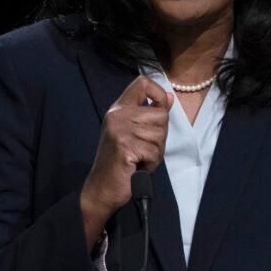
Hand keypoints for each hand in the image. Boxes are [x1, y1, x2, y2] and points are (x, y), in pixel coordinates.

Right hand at [80, 75, 173, 245]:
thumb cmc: (121, 162)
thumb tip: (168, 97)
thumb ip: (150, 115)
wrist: (102, 187)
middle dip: (161, 136)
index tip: (160, 108)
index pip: (143, 82)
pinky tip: (137, 166)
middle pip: (160, 114)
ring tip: (140, 158)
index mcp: (119, 109)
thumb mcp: (135, 133)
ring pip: (160, 134)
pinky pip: (154, 151)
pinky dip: (151, 163)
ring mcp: (120, 130)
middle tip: (145, 149)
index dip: (158, 93)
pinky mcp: (124, 146)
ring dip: (156, 151)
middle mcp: (117, 115)